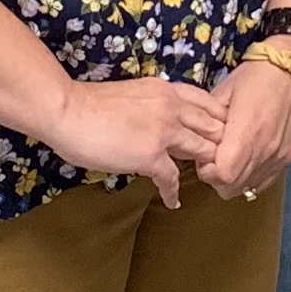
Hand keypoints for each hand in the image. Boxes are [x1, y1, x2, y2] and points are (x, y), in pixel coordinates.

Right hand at [39, 73, 230, 203]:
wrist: (68, 110)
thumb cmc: (89, 103)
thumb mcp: (133, 93)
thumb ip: (152, 104)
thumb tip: (157, 120)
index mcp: (166, 90)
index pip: (207, 103)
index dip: (217, 120)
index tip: (219, 135)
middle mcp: (172, 107)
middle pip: (213, 127)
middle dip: (220, 144)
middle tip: (222, 161)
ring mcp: (164, 131)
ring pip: (202, 150)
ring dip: (206, 167)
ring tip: (206, 179)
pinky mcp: (151, 155)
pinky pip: (173, 178)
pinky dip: (173, 192)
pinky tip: (172, 201)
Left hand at [200, 57, 290, 198]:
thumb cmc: (254, 77)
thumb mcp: (223, 93)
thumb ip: (208, 123)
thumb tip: (198, 144)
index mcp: (246, 132)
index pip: (223, 175)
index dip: (208, 172)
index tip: (205, 158)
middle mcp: (264, 150)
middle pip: (233, 187)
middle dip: (217, 178)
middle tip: (215, 158)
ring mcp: (278, 156)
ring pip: (247, 188)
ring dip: (234, 179)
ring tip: (232, 157)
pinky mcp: (288, 158)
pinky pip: (264, 182)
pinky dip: (251, 178)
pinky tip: (247, 160)